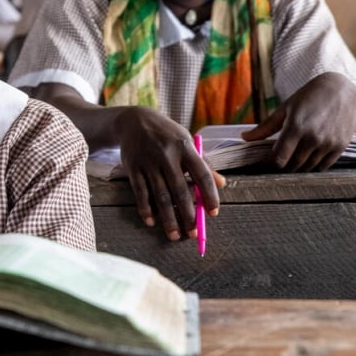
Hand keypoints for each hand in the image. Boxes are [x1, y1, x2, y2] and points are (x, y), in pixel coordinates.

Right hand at [115, 106, 223, 240]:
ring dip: (168, 218)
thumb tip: (221, 183)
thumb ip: (203, 163)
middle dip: (187, 214)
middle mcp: (167, 154)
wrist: (134, 120)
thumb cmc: (166, 134)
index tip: (213, 213)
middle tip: (193, 232)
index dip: (209, 195)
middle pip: (180, 189)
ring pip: (160, 195)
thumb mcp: (186, 141)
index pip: (202, 174)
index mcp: (185, 147)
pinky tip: (151, 221)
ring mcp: (148, 161)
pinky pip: (140, 192)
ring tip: (174, 235)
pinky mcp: (133, 167)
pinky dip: (145, 209)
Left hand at [241, 72, 355, 171]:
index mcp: (295, 127)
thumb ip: (265, 127)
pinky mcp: (340, 146)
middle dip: (283, 167)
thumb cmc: (308, 97)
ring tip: (291, 163)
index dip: (269, 164)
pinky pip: (324, 166)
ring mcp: (328, 143)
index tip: (263, 165)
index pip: (279, 158)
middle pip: (293, 165)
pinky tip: (307, 160)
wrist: (341, 89)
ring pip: (308, 167)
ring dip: (298, 168)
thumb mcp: (285, 108)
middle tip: (276, 165)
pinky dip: (314, 166)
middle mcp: (313, 138)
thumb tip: (244, 138)